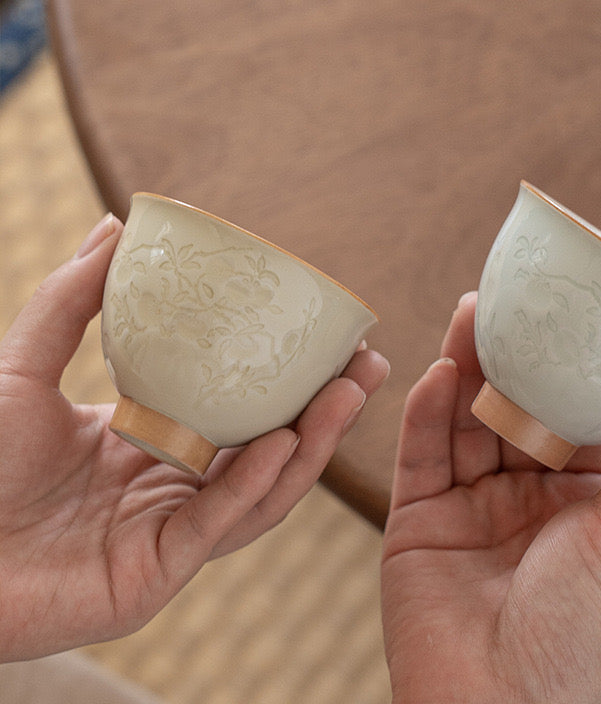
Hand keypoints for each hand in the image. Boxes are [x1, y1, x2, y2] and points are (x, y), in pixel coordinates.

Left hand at [0, 214, 388, 661]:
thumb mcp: (24, 365)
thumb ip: (71, 299)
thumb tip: (115, 224)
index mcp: (158, 443)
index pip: (242, 411)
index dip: (291, 378)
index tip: (331, 335)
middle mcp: (176, 487)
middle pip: (271, 450)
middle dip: (327, 411)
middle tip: (368, 364)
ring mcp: (172, 533)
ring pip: (263, 490)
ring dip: (312, 445)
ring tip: (349, 393)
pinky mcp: (157, 573)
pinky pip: (217, 526)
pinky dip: (253, 485)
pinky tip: (282, 442)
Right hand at [381, 292, 600, 703]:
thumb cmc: (573, 642)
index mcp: (577, 501)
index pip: (571, 416)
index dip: (568, 367)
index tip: (568, 315)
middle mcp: (521, 497)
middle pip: (508, 411)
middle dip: (506, 357)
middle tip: (504, 300)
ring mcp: (467, 507)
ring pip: (461, 423)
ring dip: (462, 370)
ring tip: (470, 317)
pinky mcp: (417, 522)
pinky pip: (420, 458)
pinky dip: (426, 415)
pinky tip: (438, 374)